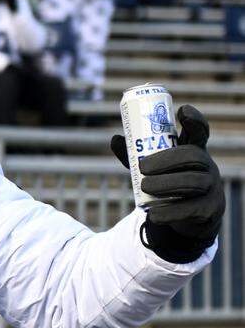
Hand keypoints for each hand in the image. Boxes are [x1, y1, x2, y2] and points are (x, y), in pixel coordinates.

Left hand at [110, 105, 224, 255]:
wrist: (188, 217)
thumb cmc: (169, 183)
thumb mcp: (154, 167)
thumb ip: (136, 154)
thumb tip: (116, 139)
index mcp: (195, 151)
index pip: (200, 132)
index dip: (194, 120)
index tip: (181, 111)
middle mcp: (207, 166)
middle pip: (193, 156)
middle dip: (167, 159)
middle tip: (143, 166)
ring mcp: (212, 188)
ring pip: (193, 182)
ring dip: (166, 184)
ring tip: (144, 186)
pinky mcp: (209, 210)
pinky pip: (191, 209)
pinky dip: (169, 212)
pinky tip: (152, 213)